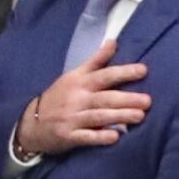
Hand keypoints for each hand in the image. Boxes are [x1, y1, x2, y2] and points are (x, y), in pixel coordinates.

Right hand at [15, 38, 148, 159]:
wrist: (31, 123)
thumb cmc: (58, 97)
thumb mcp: (74, 75)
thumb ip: (96, 61)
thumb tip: (114, 42)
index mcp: (80, 82)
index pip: (104, 75)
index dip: (123, 73)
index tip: (143, 70)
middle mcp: (77, 99)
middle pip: (104, 98)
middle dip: (126, 99)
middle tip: (148, 101)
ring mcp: (72, 118)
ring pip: (98, 117)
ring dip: (119, 116)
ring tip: (140, 117)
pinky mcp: (68, 137)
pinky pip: (86, 137)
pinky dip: (100, 137)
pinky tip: (115, 137)